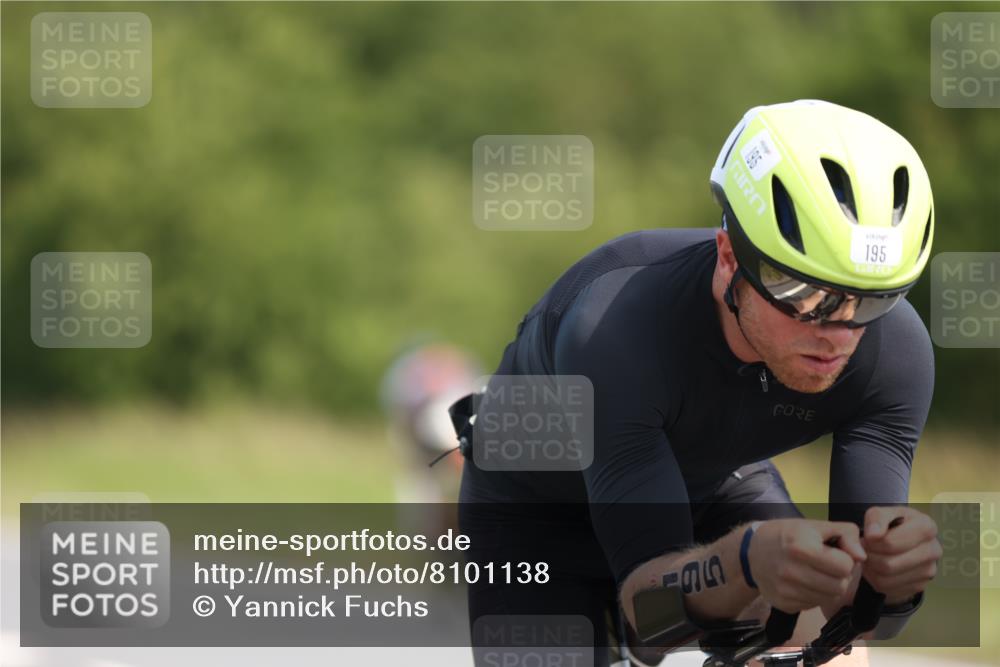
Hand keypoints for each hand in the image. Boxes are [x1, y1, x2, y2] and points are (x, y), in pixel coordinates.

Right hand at [749, 519, 866, 612]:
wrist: (752, 551)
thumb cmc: (788, 534)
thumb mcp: (816, 525)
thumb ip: (846, 534)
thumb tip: (862, 557)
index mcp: (801, 547)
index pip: (845, 566)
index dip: (845, 559)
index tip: (834, 553)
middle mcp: (791, 571)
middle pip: (839, 586)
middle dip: (839, 576)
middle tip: (829, 566)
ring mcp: (786, 590)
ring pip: (829, 598)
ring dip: (828, 587)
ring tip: (817, 573)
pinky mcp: (783, 604)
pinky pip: (813, 605)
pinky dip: (814, 595)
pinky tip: (804, 582)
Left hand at [862, 506, 940, 604]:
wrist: (900, 541)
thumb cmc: (890, 525)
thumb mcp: (881, 513)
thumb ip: (875, 519)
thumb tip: (873, 535)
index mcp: (927, 527)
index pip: (890, 543)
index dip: (872, 542)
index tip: (868, 537)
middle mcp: (933, 550)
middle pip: (888, 564)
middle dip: (870, 556)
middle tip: (865, 549)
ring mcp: (929, 571)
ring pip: (886, 579)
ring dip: (870, 569)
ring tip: (870, 557)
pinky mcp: (920, 586)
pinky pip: (888, 589)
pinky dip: (876, 579)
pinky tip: (876, 568)